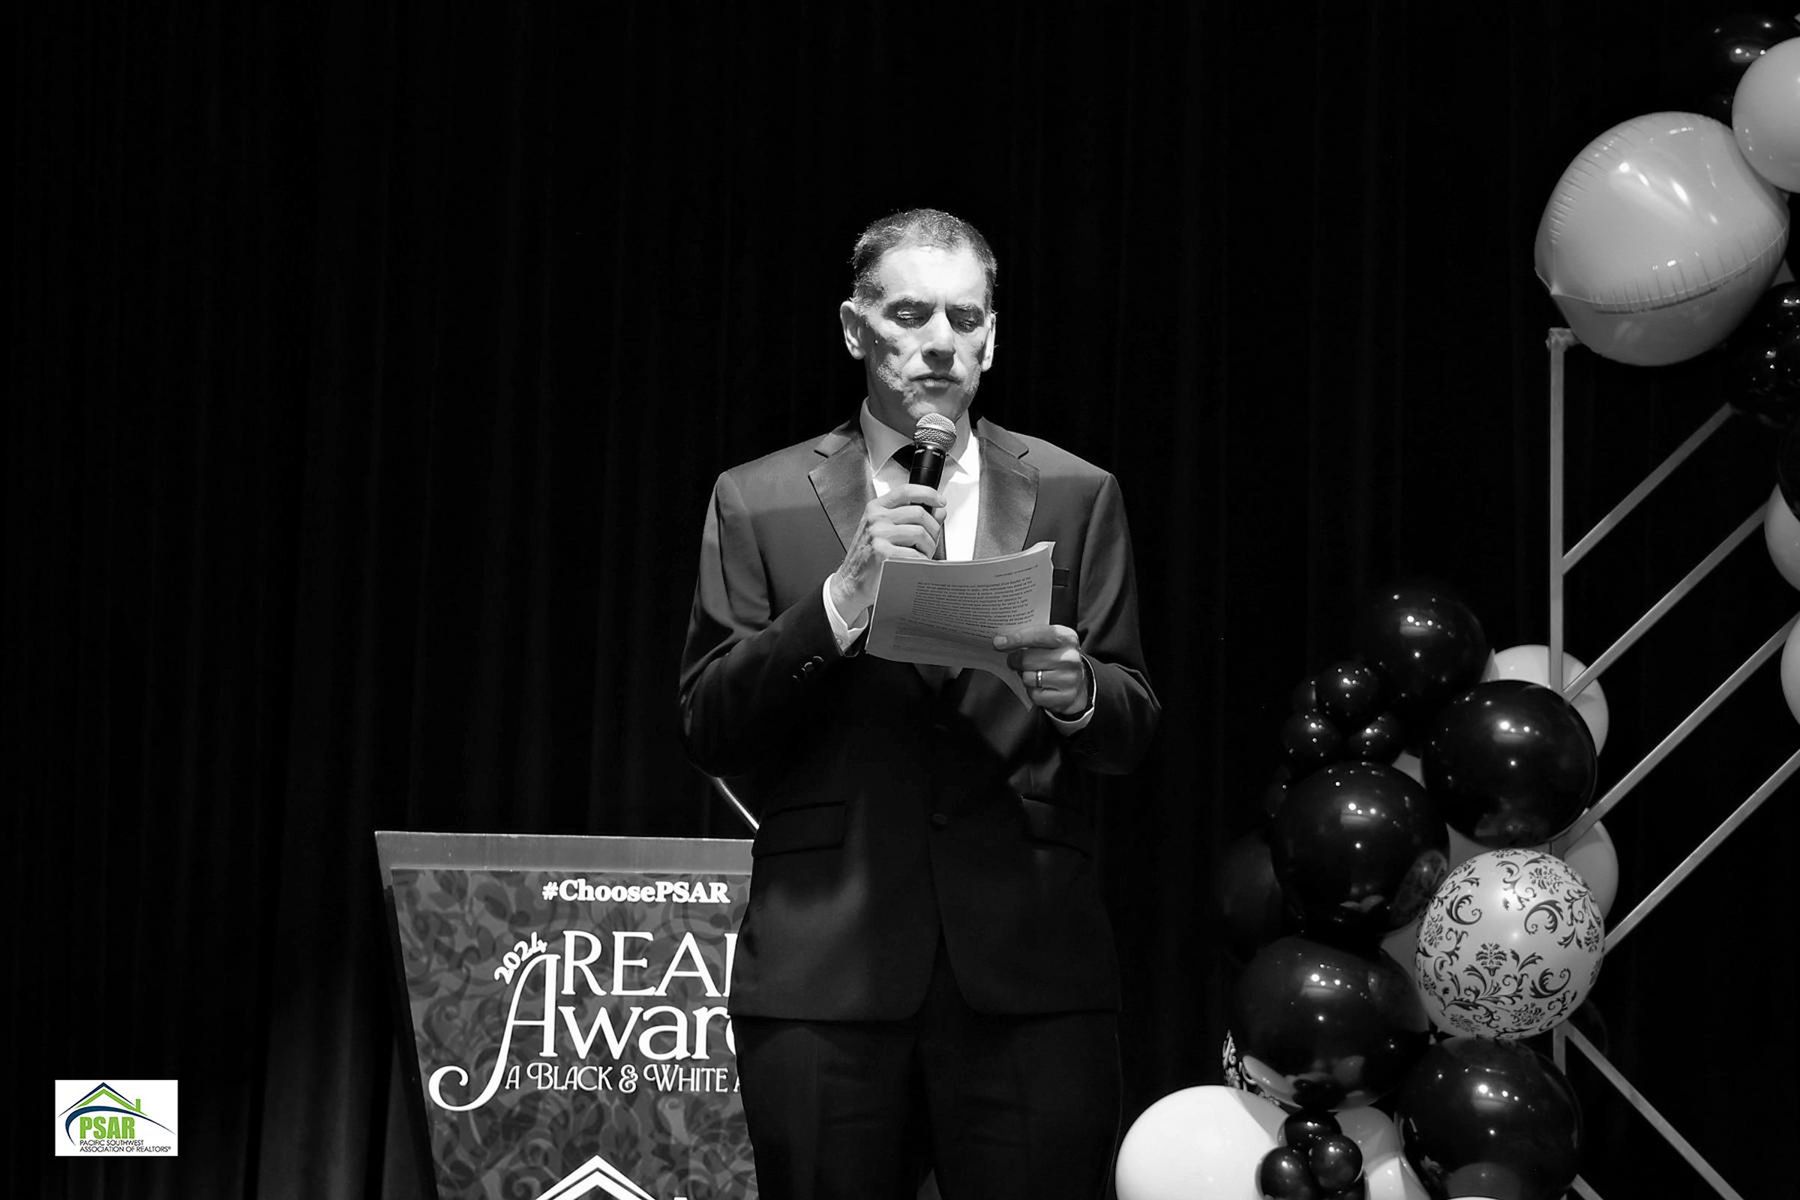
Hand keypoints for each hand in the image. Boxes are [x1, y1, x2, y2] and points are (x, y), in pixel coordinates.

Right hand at [828, 484, 944, 618]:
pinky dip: (921, 561)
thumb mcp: (885, 531)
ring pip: (920, 533)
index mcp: (876, 508)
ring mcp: (878, 535)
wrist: (851, 582)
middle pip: (919, 513)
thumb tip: (938, 512)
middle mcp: (876, 518)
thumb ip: (912, 519)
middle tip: (931, 541)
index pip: (906, 491)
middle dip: (933, 529)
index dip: (928, 494)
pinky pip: (915, 554)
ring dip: (928, 547)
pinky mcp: (883, 553)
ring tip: (922, 555)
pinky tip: (915, 565)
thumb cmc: (868, 557)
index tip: (940, 502)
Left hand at [995, 624, 1090, 717]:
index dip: (1017, 638)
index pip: (1039, 635)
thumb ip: (1029, 637)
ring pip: (1028, 678)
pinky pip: (1034, 694)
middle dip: (1015, 660)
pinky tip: (1039, 686)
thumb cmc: (1055, 658)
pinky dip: (1031, 691)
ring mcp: (1069, 679)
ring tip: (1032, 673)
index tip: (999, 642)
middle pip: (1028, 659)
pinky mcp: (1065, 697)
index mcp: (1067, 638)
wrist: (1076, 682)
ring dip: (1024, 676)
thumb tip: (1001, 640)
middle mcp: (1070, 658)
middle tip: (1014, 660)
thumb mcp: (1049, 642)